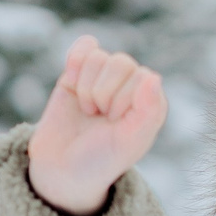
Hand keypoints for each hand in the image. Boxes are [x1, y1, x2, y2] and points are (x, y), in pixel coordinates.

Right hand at [26, 35, 166, 215]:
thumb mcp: (129, 142)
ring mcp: (105, 78)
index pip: (141, 77)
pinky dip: (75, 62)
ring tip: (88, 110)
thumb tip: (154, 77)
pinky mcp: (80, 72)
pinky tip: (72, 83)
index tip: (114, 124)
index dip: (121, 101)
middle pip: (120, 63)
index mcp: (151, 103)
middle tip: (99, 118)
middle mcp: (132, 86)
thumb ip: (148, 111)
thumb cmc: (101, 159)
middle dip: (102, 94)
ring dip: (86, 86)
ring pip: (99, 57)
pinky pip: (85, 46)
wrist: (61, 169)